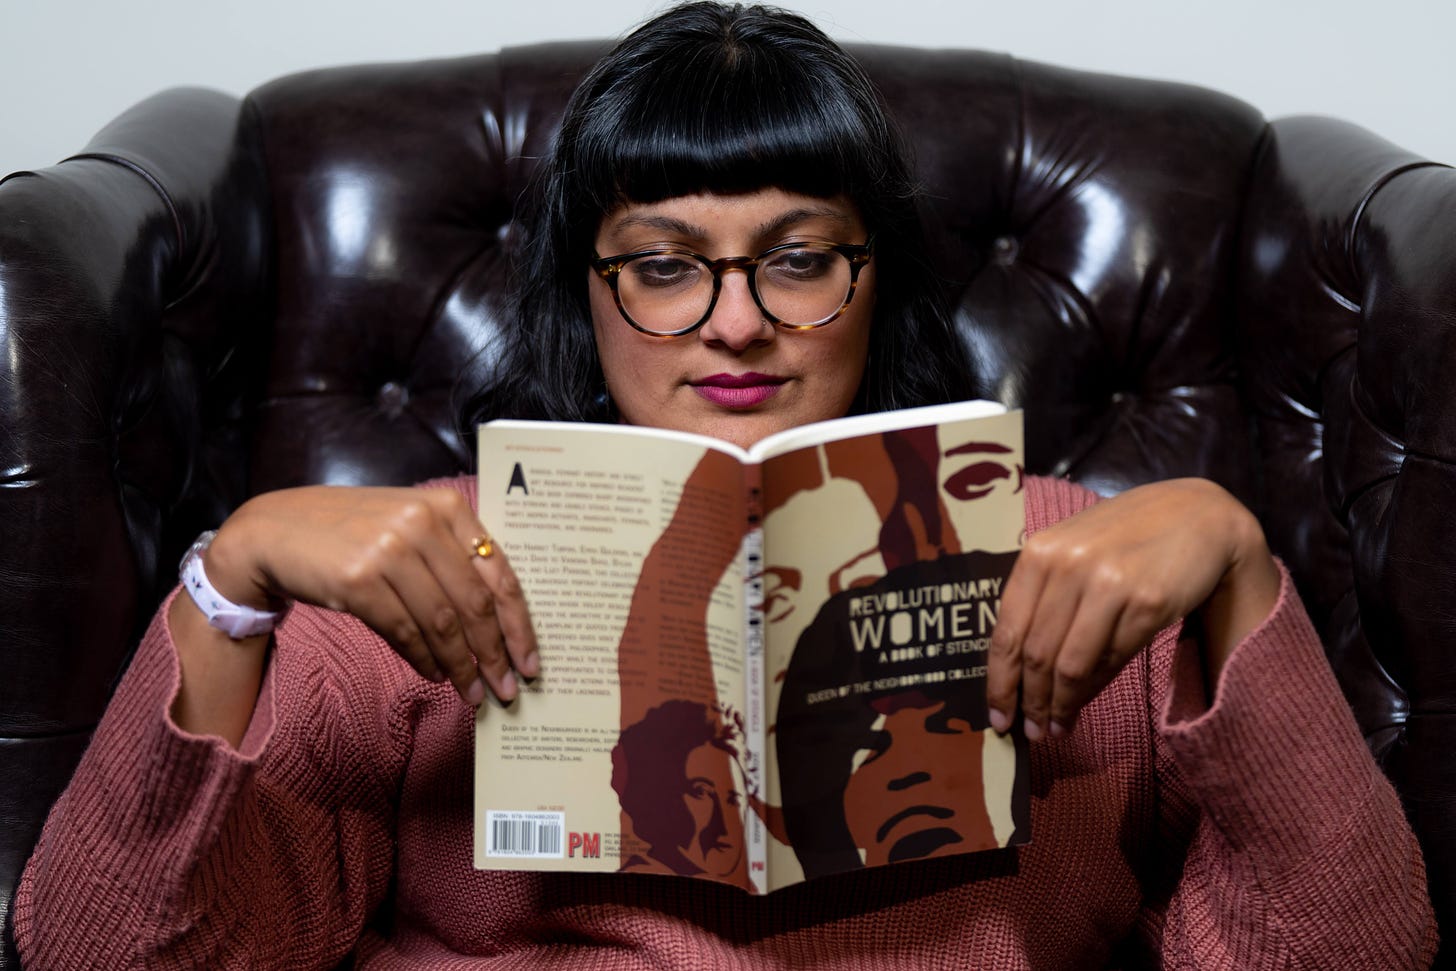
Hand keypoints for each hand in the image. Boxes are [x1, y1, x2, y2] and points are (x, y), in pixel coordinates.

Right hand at [204, 485, 538, 705]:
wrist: (274, 531)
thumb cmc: (351, 533)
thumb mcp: (409, 527)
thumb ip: (452, 558)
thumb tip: (496, 626)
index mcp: (448, 507)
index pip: (499, 573)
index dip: (519, 624)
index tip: (530, 661)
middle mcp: (423, 524)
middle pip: (475, 603)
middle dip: (494, 654)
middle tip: (506, 689)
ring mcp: (390, 550)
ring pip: (442, 623)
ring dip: (461, 666)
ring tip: (473, 694)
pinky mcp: (359, 580)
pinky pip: (405, 632)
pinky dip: (424, 660)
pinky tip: (435, 676)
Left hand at [985, 478, 1279, 739]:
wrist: (1197, 515)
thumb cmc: (1126, 536)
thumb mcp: (1073, 552)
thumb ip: (1043, 597)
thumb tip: (1019, 670)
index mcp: (1039, 553)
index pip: (1007, 632)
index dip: (1000, 682)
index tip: (998, 716)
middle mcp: (1067, 566)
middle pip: (1037, 655)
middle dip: (1030, 702)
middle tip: (1031, 733)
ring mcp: (1108, 584)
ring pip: (1072, 665)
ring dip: (1062, 704)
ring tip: (1057, 728)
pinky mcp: (1148, 603)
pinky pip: (1112, 658)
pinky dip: (1097, 688)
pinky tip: (1088, 701)